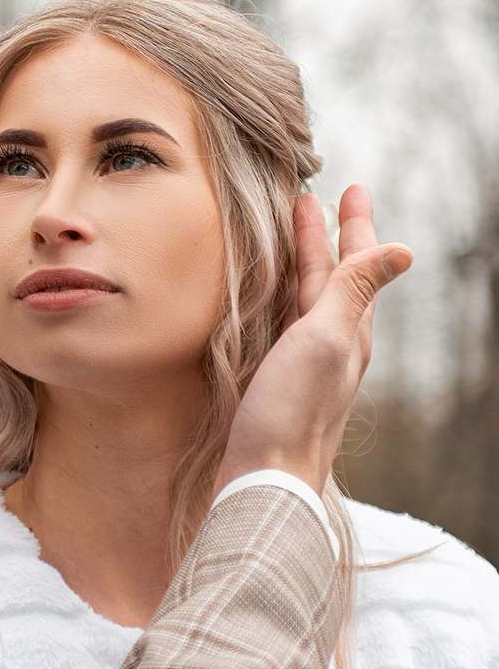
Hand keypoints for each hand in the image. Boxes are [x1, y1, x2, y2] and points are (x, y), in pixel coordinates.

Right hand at [213, 185, 411, 497]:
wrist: (264, 482)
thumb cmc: (293, 412)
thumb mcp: (327, 341)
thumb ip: (355, 293)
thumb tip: (403, 251)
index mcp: (348, 332)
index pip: (354, 265)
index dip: (352, 225)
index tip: (350, 187)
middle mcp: (330, 346)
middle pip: (331, 278)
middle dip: (325, 237)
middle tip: (314, 198)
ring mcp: (301, 366)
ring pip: (306, 300)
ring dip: (302, 264)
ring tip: (293, 237)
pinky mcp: (273, 383)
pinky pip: (281, 324)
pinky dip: (279, 297)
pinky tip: (267, 301)